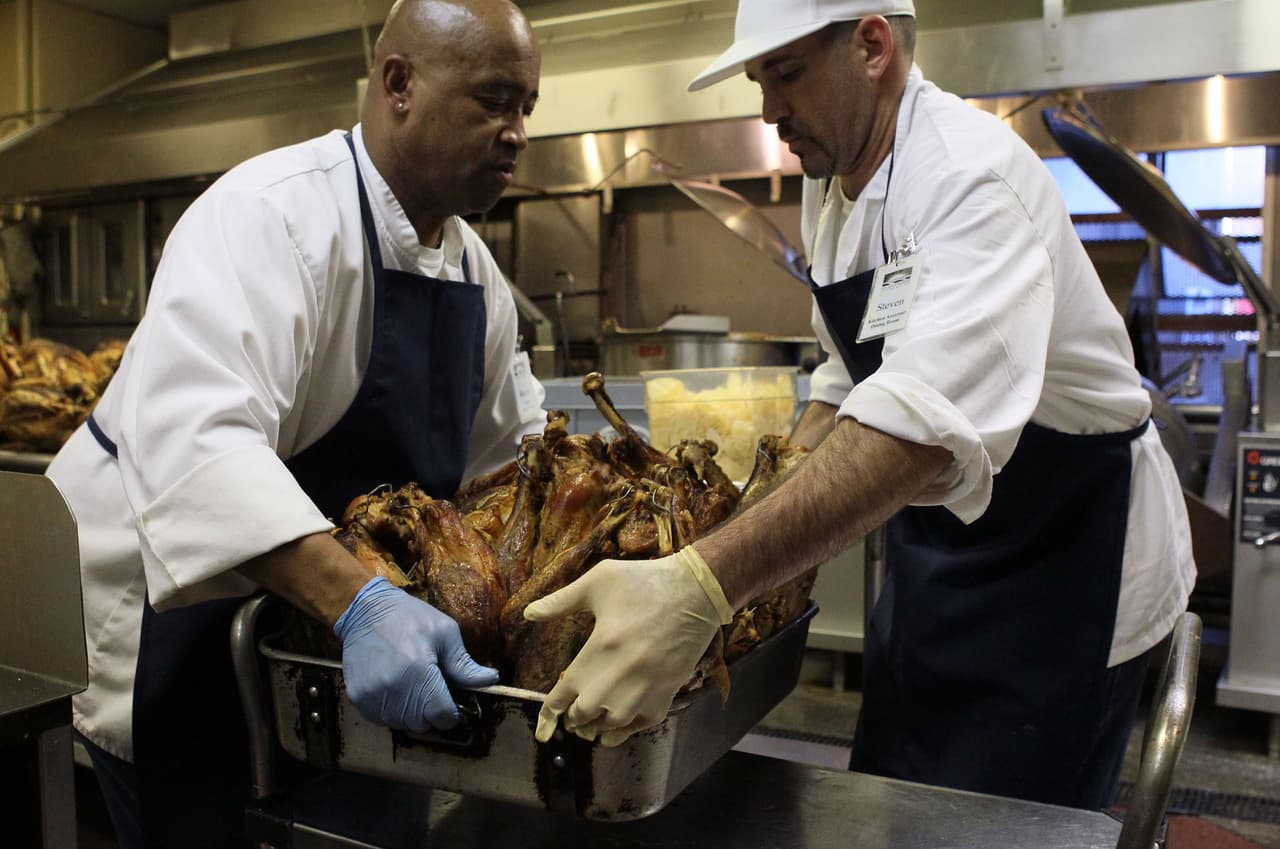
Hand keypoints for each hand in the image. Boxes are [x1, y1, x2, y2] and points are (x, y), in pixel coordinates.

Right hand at [333, 576, 498, 732]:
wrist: (367, 610)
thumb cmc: (410, 617)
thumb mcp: (445, 633)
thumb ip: (465, 665)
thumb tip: (491, 680)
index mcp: (419, 672)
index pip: (442, 716)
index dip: (452, 713)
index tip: (451, 702)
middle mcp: (393, 688)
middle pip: (422, 724)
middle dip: (431, 712)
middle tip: (431, 688)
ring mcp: (371, 695)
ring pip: (401, 724)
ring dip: (410, 712)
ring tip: (411, 685)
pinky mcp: (357, 697)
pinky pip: (381, 719)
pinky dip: (391, 710)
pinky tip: (394, 687)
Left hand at [523, 546, 733, 746]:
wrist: (697, 592)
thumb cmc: (644, 582)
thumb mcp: (599, 581)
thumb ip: (561, 601)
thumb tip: (527, 614)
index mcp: (598, 649)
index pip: (562, 696)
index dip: (548, 714)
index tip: (544, 727)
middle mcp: (618, 677)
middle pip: (583, 715)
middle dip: (573, 716)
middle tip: (571, 711)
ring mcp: (645, 689)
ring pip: (609, 726)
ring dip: (596, 725)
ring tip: (590, 719)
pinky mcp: (666, 694)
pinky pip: (638, 726)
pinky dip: (623, 730)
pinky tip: (615, 727)